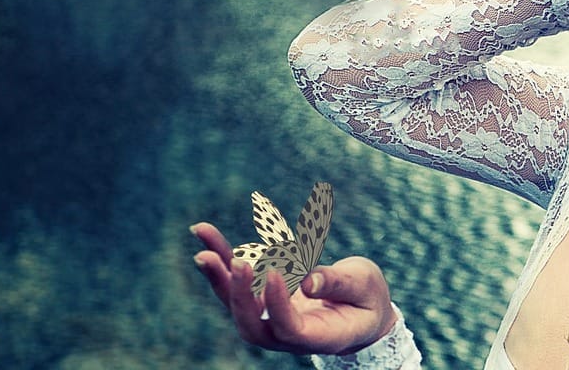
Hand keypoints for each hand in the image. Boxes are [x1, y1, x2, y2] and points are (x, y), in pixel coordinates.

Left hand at [192, 222, 397, 355]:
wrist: (358, 315)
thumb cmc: (367, 300)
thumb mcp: (364, 288)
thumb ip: (338, 284)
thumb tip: (306, 280)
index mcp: (318, 336)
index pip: (288, 328)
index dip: (278, 303)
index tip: (275, 270)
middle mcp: (287, 335)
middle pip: (251, 325)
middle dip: (238, 294)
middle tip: (233, 261)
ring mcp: (270, 320)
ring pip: (235, 304)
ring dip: (217, 271)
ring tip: (202, 233)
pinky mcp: (262, 301)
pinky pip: (236, 284)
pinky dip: (220, 258)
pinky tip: (204, 232)